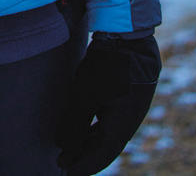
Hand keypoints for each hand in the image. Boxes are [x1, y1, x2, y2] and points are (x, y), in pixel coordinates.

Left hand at [57, 34, 160, 175]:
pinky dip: (97, 126)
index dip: (83, 166)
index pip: (101, 155)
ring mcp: (131, 106)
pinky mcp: (129, 93)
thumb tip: (64, 147)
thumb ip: (75, 123)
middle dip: (84, 155)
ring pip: (109, 132)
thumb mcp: (85, 94)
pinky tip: (86, 124)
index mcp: (122, 126)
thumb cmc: (105, 64)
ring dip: (89, 141)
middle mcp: (130, 120)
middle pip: (105, 146)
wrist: (128, 34)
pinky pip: (111, 118)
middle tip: (64, 162)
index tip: (66, 172)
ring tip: (71, 146)